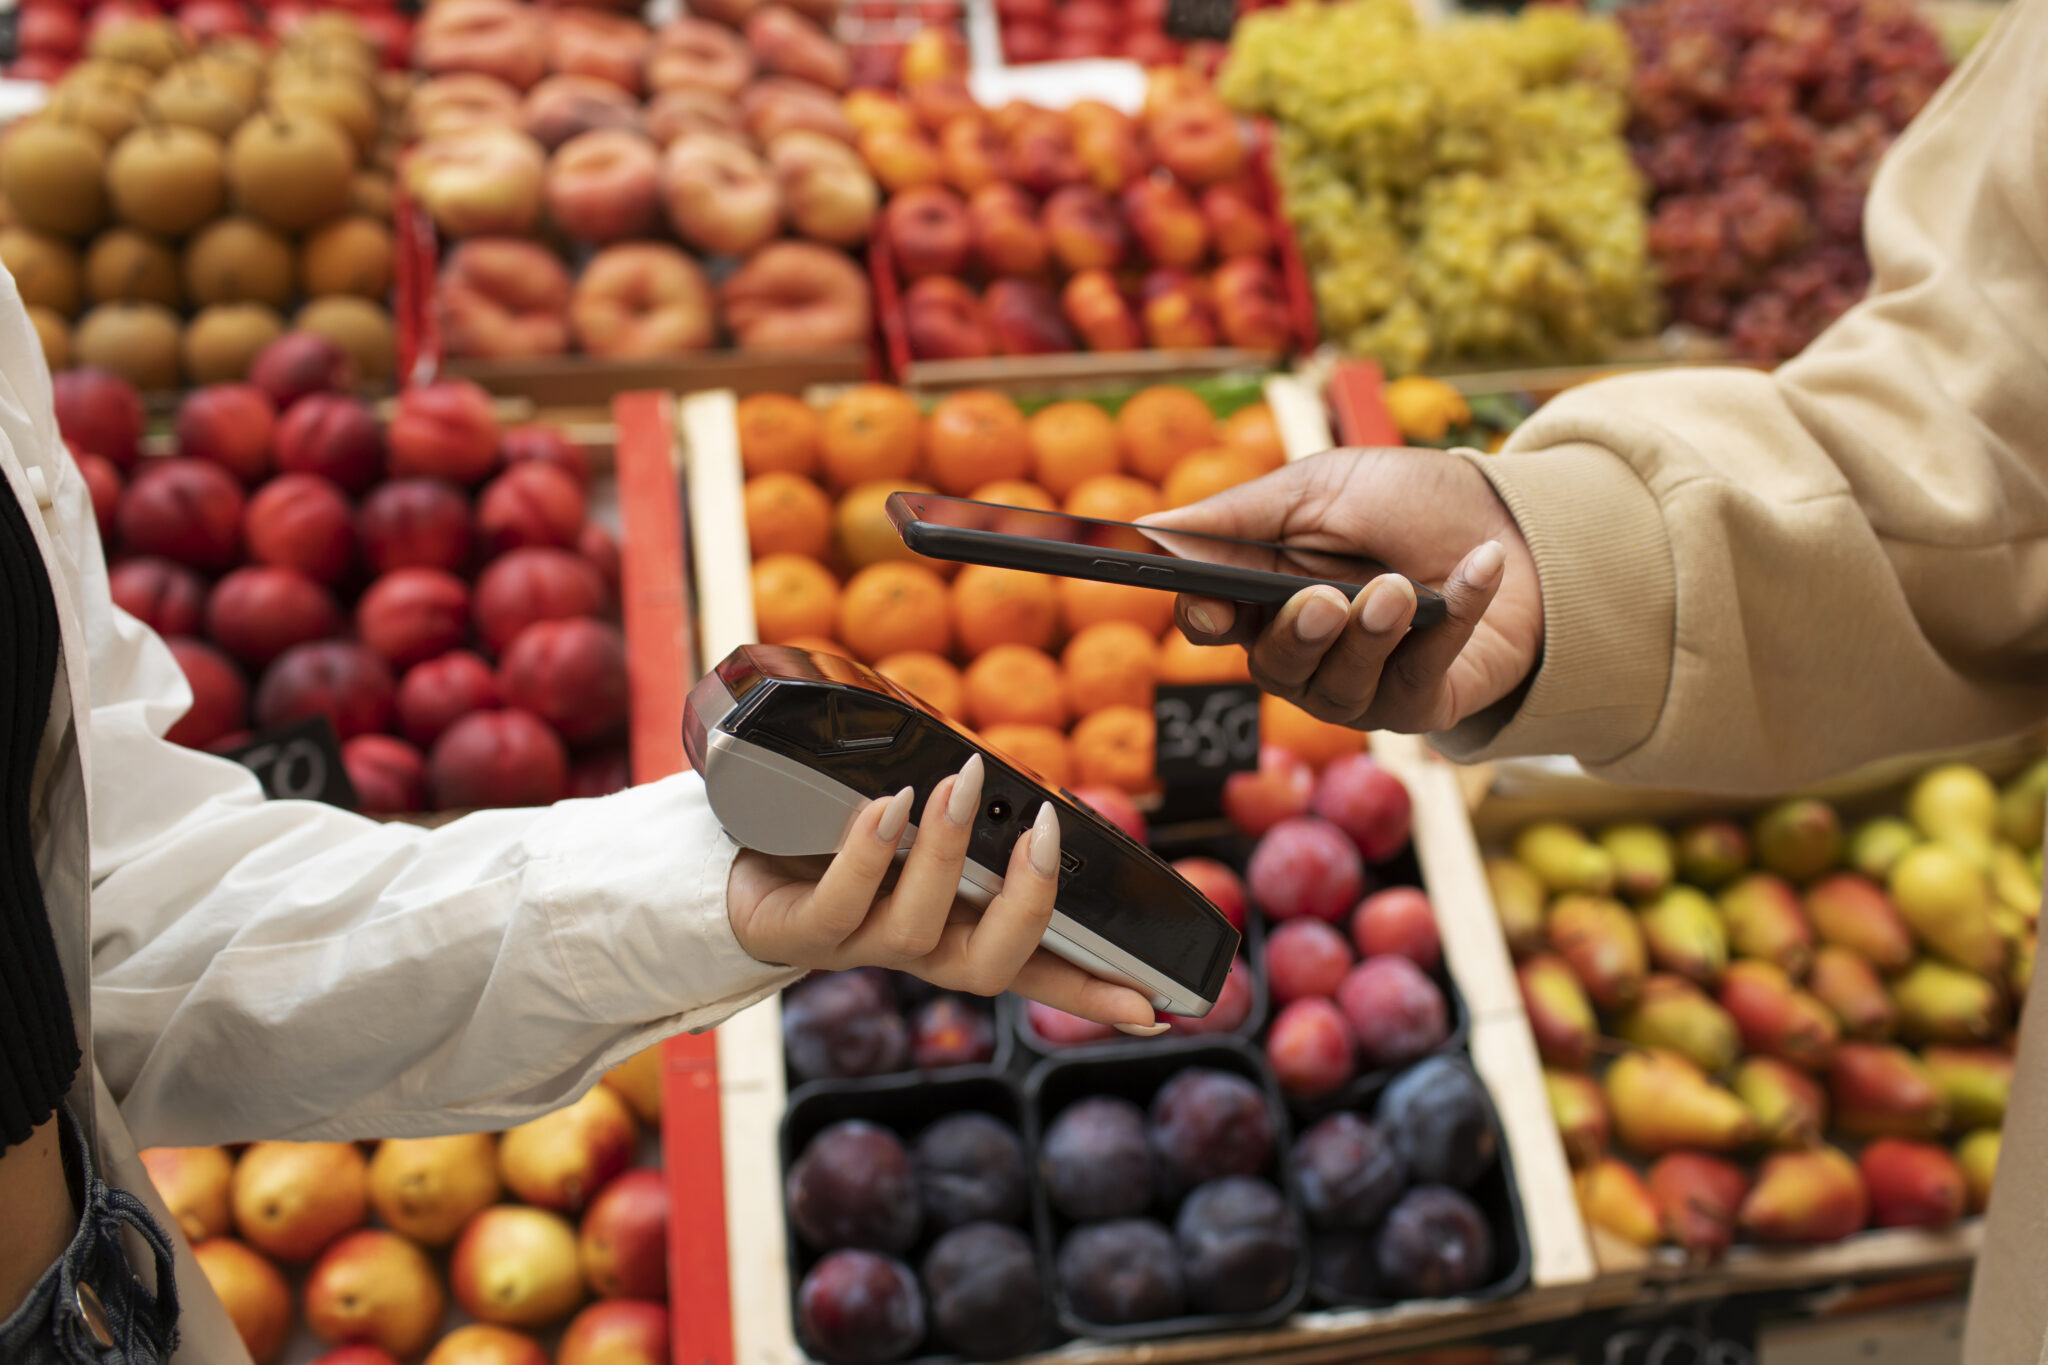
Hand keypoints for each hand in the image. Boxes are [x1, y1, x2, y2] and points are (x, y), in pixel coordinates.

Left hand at [726, 754, 1163, 1031]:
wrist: (732, 859)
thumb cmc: (835, 839)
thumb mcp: (915, 831)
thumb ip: (971, 825)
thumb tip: (1028, 795)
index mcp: (956, 931)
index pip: (1038, 969)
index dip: (1093, 992)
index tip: (1155, 1007)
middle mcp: (917, 952)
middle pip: (990, 965)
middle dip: (1028, 904)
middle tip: (1046, 834)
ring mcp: (858, 949)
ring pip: (917, 931)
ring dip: (945, 853)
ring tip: (958, 786)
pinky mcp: (800, 935)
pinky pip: (840, 908)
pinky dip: (869, 855)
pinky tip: (887, 808)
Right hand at [1143, 449, 1542, 733]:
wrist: (1514, 522)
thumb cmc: (1407, 503)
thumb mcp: (1320, 488)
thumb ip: (1241, 514)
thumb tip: (1157, 526)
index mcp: (1263, 595)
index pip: (1211, 623)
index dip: (1206, 619)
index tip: (1215, 608)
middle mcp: (1303, 652)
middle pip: (1272, 667)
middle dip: (1298, 635)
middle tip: (1326, 600)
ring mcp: (1360, 686)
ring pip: (1338, 690)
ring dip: (1371, 636)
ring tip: (1403, 588)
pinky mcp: (1419, 704)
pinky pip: (1417, 681)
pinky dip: (1453, 619)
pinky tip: (1478, 565)